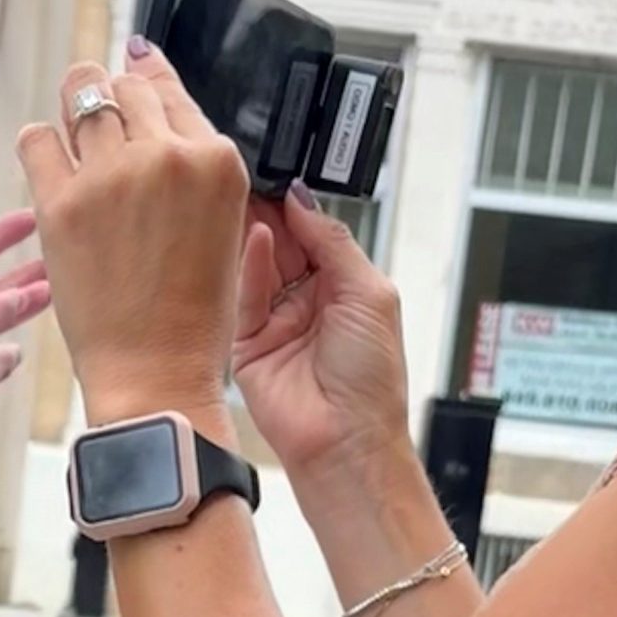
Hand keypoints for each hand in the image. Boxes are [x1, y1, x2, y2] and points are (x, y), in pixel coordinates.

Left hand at [16, 44, 250, 424]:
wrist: (155, 372)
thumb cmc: (192, 312)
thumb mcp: (222, 224)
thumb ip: (194, 165)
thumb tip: (156, 103)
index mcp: (215, 161)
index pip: (170, 88)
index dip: (147, 79)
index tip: (133, 70)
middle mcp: (165, 156)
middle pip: (125, 85)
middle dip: (113, 96)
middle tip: (104, 117)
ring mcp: (111, 176)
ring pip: (82, 93)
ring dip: (76, 104)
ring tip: (74, 125)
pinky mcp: (61, 202)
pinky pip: (36, 138)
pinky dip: (40, 143)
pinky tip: (49, 159)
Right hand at [234, 182, 410, 487]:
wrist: (346, 442)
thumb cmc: (372, 380)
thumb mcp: (369, 294)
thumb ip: (334, 242)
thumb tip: (303, 200)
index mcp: (341, 287)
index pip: (312, 233)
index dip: (298, 206)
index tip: (282, 175)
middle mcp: (306, 300)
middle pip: (281, 243)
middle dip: (271, 212)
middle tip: (255, 176)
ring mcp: (274, 320)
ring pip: (258, 264)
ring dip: (256, 230)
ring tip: (246, 194)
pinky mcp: (246, 342)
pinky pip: (244, 294)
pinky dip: (250, 265)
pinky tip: (256, 238)